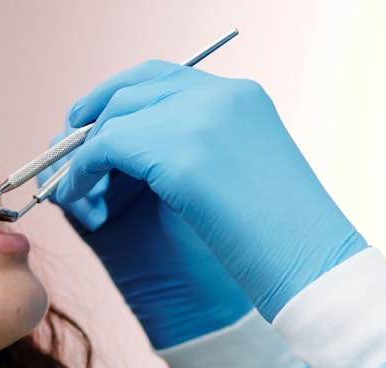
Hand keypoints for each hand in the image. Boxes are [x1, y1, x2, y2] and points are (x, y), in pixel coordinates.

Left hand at [55, 61, 367, 320]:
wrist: (315, 271)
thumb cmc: (287, 244)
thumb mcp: (245, 181)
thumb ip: (200, 156)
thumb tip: (143, 161)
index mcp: (243, 99)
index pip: (166, 78)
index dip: (124, 99)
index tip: (97, 126)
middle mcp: (220, 97)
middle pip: (134, 89)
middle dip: (95, 120)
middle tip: (70, 155)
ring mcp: (199, 119)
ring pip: (114, 118)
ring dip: (84, 154)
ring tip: (75, 190)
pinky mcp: (177, 152)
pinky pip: (104, 149)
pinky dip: (82, 174)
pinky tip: (81, 203)